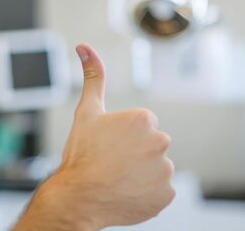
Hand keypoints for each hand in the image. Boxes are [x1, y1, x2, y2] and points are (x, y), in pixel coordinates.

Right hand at [15, 44, 174, 229]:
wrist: (78, 197)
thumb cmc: (80, 155)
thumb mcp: (86, 112)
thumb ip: (93, 77)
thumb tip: (84, 47)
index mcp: (143, 119)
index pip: (141, 125)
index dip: (122, 136)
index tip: (109, 145)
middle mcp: (160, 141)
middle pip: (151, 145)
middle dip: (135, 153)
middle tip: (112, 163)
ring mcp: (164, 170)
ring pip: (155, 168)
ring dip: (141, 174)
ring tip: (118, 179)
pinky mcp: (166, 194)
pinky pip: (159, 191)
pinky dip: (146, 194)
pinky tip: (126, 192)